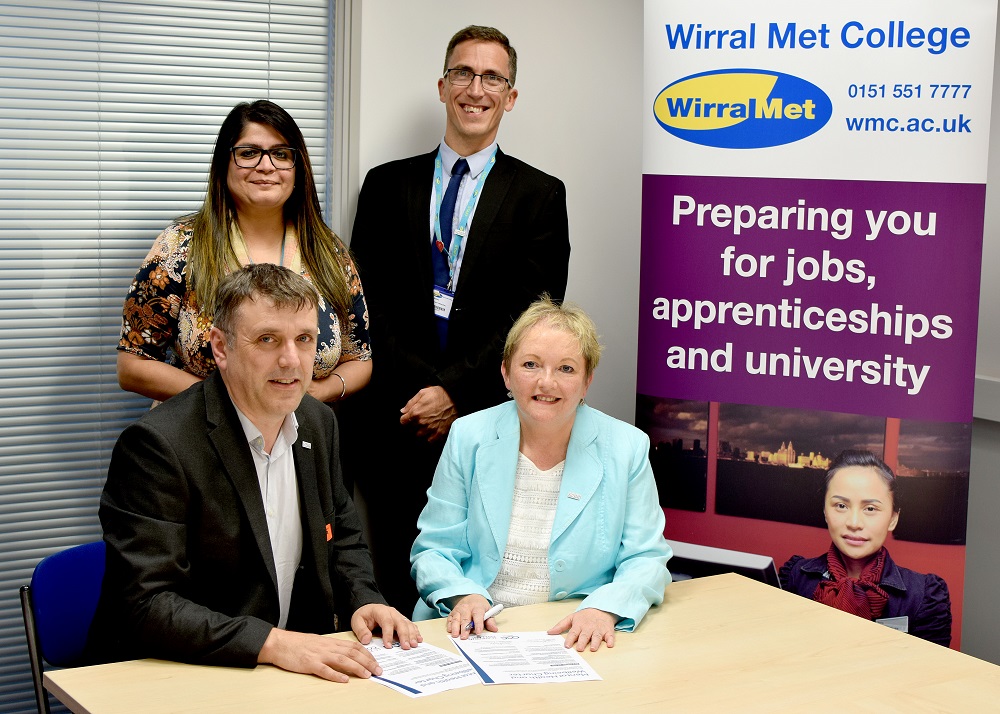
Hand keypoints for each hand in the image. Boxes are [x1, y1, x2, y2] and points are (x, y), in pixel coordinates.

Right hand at [257, 628, 381, 682]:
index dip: (367, 654)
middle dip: (368, 662)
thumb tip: (346, 656)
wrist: (280, 643)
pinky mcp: (310, 664)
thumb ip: (332, 649)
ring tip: (367, 675)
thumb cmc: (299, 644)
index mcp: (331, 642)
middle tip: (378, 671)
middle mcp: (328, 647)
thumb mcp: (318, 643)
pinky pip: (324, 670)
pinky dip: (335, 675)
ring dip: (357, 668)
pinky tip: (344, 680)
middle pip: (352, 653)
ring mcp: (319, 655)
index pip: (354, 646)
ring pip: (342, 660)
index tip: (376, 662)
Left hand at [351, 603, 422, 649]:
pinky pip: (411, 625)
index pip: (386, 622)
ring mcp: (398, 616)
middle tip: (407, 647)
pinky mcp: (402, 620)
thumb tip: (366, 640)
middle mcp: (392, 612)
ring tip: (415, 645)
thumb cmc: (364, 616)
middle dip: (404, 635)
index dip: (388, 634)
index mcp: (380, 611)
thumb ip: (361, 630)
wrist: (368, 609)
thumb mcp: (357, 621)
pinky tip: (419, 639)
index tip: (388, 646)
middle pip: (400, 623)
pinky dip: (416, 632)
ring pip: (408, 624)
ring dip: (412, 634)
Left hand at [399, 386, 456, 441]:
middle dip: (414, 423)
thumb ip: (410, 403)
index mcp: (416, 412)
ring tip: (427, 424)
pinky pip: (430, 440)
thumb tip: (403, 411)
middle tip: (421, 417)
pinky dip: (430, 436)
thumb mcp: (423, 393)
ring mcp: (431, 429)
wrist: (456, 398)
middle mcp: (422, 422)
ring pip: (420, 435)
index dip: (405, 418)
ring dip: (421, 430)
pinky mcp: (440, 433)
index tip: (409, 416)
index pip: (403, 421)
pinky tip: (432, 430)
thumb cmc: (440, 394)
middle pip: (411, 428)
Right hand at [446, 594, 498, 638]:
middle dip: (464, 629)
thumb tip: (494, 629)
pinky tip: (450, 630)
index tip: (478, 632)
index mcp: (477, 607)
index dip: (478, 624)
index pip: (478, 616)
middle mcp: (467, 608)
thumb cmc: (480, 606)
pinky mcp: (452, 612)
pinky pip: (450, 619)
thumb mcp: (488, 610)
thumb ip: (490, 621)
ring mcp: (458, 610)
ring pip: (456, 619)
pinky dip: (449, 625)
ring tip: (455, 635)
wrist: (470, 596)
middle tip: (464, 637)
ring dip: (455, 627)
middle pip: (465, 619)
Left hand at [547, 608, 617, 651]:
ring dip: (595, 642)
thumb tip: (549, 632)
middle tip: (580, 649)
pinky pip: (610, 636)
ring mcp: (599, 629)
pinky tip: (610, 645)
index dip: (570, 639)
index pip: (573, 633)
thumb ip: (560, 626)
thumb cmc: (585, 616)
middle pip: (585, 635)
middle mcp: (589, 628)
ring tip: (593, 649)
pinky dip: (610, 640)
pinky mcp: (608, 631)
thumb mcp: (572, 618)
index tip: (566, 646)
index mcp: (579, 625)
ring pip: (597, 636)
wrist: (600, 608)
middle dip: (582, 642)